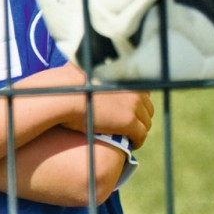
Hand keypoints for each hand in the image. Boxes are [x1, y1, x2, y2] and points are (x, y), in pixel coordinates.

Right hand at [13, 65, 154, 148]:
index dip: (137, 105)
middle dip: (140, 118)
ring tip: (129, 138)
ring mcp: (134, 106)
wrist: (66, 96)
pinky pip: (141, 135)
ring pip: (146, 123)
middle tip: (130, 128)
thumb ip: (96, 72)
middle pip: (147, 108)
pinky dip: (138, 141)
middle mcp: (135, 90)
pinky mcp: (129, 122)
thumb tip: (85, 68)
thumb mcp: (87, 72)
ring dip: (139, 131)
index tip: (129, 113)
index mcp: (127, 78)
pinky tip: (131, 145)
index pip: (143, 94)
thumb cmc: (69, 85)